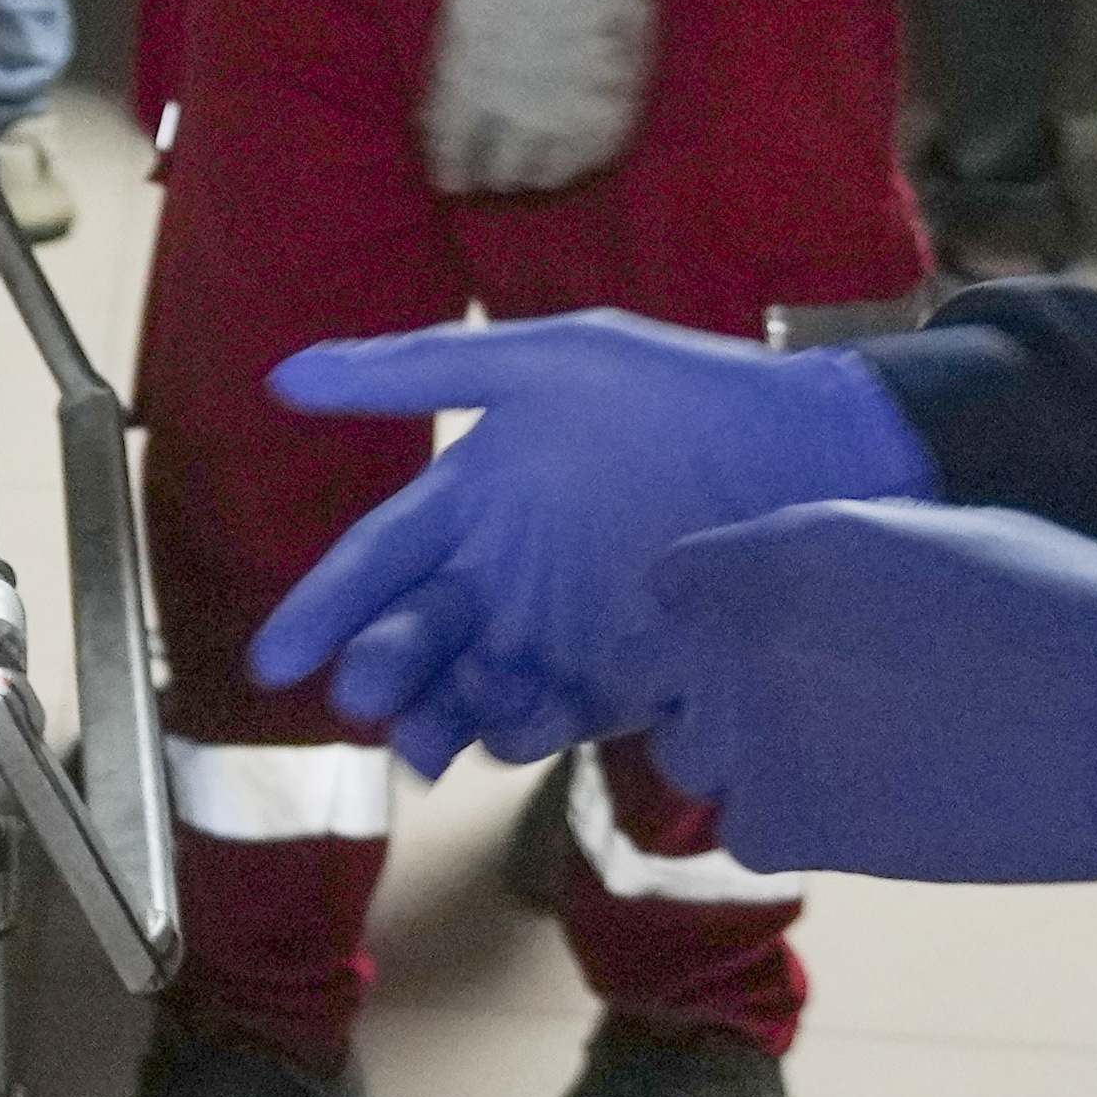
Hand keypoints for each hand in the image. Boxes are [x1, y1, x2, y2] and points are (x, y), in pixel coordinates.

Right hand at [253, 309, 931, 761]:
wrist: (822, 456)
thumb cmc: (685, 397)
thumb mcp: (551, 362)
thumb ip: (422, 369)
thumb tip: (283, 377)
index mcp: (477, 495)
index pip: (378, 561)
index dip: (323, 609)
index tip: (274, 661)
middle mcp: (506, 574)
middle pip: (414, 637)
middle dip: (380, 670)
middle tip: (362, 693)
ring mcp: (562, 632)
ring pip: (469, 691)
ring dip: (434, 716)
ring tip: (422, 734)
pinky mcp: (627, 679)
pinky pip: (553, 718)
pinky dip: (521, 730)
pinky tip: (514, 725)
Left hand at [416, 0, 693, 195]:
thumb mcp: (460, 10)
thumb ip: (452, 67)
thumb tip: (441, 115)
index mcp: (470, 81)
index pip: (454, 147)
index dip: (450, 170)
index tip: (451, 183)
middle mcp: (517, 106)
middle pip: (499, 169)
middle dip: (490, 175)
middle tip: (490, 176)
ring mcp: (568, 109)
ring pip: (545, 174)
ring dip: (531, 174)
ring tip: (527, 171)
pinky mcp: (614, 105)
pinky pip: (594, 158)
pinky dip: (577, 163)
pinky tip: (569, 157)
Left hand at [632, 501, 1096, 960]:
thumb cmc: (1081, 616)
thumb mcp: (944, 537)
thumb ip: (841, 557)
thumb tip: (806, 581)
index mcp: (785, 548)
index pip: (672, 583)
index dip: (707, 616)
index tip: (749, 643)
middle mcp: (745, 634)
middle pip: (660, 671)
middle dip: (705, 688)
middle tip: (788, 713)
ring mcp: (758, 734)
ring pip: (693, 757)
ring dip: (744, 761)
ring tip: (841, 765)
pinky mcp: (795, 825)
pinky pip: (748, 831)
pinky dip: (792, 829)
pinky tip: (868, 815)